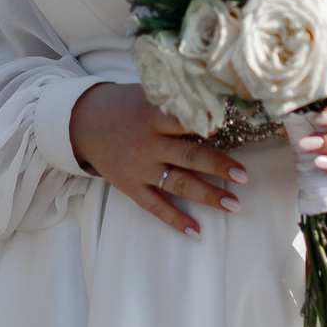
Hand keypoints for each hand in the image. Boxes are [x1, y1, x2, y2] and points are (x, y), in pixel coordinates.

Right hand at [68, 82, 249, 235]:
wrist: (82, 123)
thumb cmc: (123, 105)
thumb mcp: (147, 94)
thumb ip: (175, 99)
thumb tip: (215, 97)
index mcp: (153, 115)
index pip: (184, 119)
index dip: (205, 122)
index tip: (227, 126)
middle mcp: (149, 143)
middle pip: (188, 155)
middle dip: (218, 166)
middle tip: (243, 177)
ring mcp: (140, 168)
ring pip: (178, 183)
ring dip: (208, 195)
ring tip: (234, 205)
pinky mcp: (131, 187)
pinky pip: (156, 207)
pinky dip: (176, 220)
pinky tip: (196, 232)